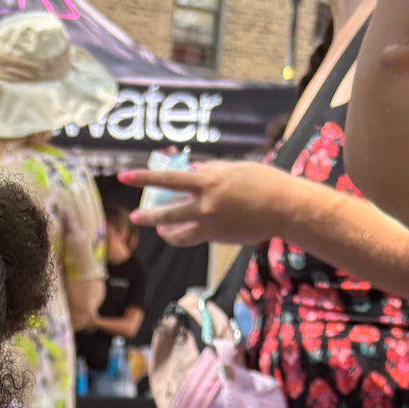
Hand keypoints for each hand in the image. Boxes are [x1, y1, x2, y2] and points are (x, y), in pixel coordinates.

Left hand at [121, 161, 289, 248]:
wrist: (284, 208)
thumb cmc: (264, 182)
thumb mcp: (235, 169)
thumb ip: (211, 171)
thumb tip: (192, 172)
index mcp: (208, 181)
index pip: (168, 179)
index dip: (143, 177)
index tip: (123, 177)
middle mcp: (205, 205)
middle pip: (166, 213)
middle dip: (149, 215)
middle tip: (137, 215)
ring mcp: (210, 225)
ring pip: (178, 232)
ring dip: (165, 230)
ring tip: (160, 229)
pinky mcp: (218, 238)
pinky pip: (194, 237)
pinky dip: (186, 233)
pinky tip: (183, 230)